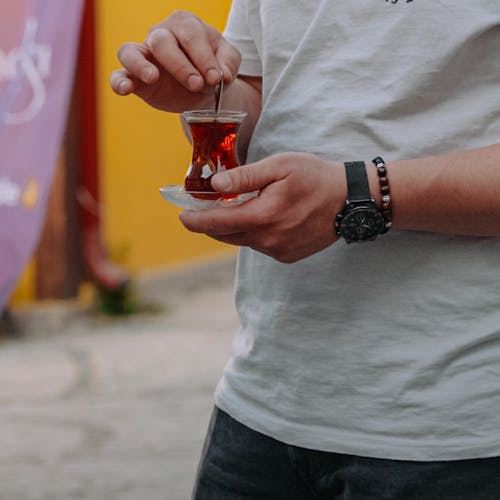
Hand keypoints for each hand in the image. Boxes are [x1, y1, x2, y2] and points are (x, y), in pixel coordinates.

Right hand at [109, 10, 240, 111]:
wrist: (204, 89)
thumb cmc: (212, 68)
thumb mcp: (228, 61)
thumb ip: (229, 63)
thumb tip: (223, 75)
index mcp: (185, 24)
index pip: (191, 35)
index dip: (204, 57)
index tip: (216, 78)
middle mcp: (160, 35)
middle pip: (162, 41)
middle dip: (181, 65)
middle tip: (197, 84)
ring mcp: (144, 55)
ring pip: (130, 51)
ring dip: (141, 65)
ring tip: (154, 78)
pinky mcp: (135, 78)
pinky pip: (119, 75)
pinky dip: (119, 81)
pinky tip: (126, 89)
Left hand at [179, 153, 346, 262]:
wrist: (350, 200)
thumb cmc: (315, 177)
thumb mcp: (279, 166)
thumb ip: (245, 177)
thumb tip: (215, 187)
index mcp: (263, 216)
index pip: (216, 223)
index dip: (195, 220)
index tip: (181, 216)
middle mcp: (268, 239)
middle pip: (225, 235)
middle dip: (210, 223)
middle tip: (201, 209)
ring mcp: (278, 251)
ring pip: (242, 240)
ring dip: (233, 226)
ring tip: (235, 208)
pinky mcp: (287, 256)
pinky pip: (259, 245)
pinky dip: (252, 233)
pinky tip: (262, 217)